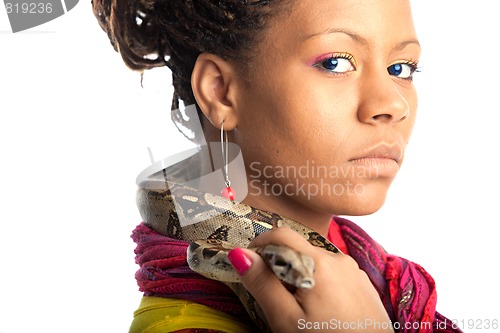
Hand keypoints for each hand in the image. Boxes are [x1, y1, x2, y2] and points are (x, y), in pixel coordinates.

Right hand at [228, 227, 393, 332]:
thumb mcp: (286, 319)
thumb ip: (262, 284)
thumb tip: (239, 253)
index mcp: (318, 262)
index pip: (280, 234)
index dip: (258, 245)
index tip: (249, 266)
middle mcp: (338, 259)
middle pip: (298, 248)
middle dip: (279, 265)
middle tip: (272, 296)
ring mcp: (353, 271)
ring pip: (315, 261)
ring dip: (299, 275)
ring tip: (297, 307)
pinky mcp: (362, 284)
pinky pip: (332, 273)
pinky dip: (318, 283)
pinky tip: (319, 310)